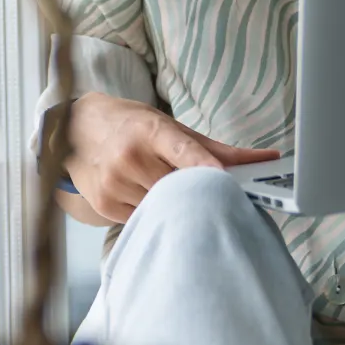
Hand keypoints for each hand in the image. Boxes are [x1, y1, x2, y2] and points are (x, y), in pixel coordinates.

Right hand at [62, 92, 281, 223]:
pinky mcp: (105, 204)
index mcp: (150, 130)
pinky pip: (143, 219)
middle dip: (196, 194)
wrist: (76, 128)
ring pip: (162, 208)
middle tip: (209, 196)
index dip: (204, 166)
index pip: (182, 150)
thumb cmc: (130, 124)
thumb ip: (217, 149)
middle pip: (178, 188)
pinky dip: (151, 212)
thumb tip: (268, 160)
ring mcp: (115, 182)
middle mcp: (130, 156)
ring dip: (172, 205)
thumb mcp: (168, 125)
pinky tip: (141, 192)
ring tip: (162, 186)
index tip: (224, 180)